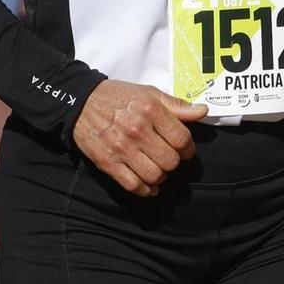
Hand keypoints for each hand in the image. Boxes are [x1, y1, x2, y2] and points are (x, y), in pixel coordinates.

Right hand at [72, 80, 206, 195]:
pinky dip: (146, 190)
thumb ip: (177, 105)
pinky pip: (133, 185)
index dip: (189, 149)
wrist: (81, 102)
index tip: (186, 150)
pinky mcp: (108, 163)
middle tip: (170, 158)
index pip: (182, 139)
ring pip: (155, 175)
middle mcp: (137, 130)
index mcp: (151, 111)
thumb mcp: (149, 93)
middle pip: (171, 161)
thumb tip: (203, 111)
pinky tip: (150, 186)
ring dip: (162, 177)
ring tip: (159, 170)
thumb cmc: (119, 97)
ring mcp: (122, 149)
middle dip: (175, 162)